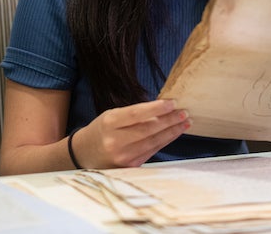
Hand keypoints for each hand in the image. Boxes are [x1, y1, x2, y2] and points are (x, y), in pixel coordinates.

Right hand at [71, 99, 189, 167]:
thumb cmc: (103, 130)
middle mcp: (115, 141)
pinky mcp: (130, 167)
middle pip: (149, 129)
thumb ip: (135, 114)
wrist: (85, 154)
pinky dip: (165, 141)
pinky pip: (152, 151)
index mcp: (109, 123)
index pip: (137, 114)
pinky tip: (175, 133)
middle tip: (185, 112)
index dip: (156, 108)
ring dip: (172, 131)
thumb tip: (164, 108)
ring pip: (154, 141)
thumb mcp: (113, 116)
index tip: (173, 103)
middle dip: (170, 120)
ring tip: (186, 122)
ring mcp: (123, 156)